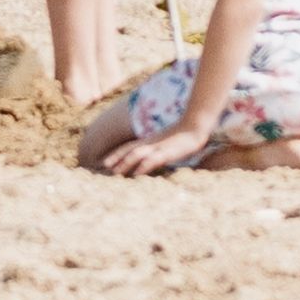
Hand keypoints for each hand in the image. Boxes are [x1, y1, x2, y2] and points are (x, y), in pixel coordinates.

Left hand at [101, 120, 215, 176]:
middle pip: (129, 150)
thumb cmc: (182, 135)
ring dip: (125, 162)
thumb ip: (156, 148)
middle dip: (116, 159)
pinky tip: (137, 174)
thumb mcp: (165, 141)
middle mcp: (150, 142)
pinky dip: (143, 166)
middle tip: (105, 169)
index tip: (105, 163)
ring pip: (137, 154)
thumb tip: (147, 158)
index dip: (116, 154)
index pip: (128, 147)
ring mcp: (158, 147)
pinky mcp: (167, 152)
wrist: (195, 125)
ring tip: (116, 173)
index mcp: (149, 140)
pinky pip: (152, 159)